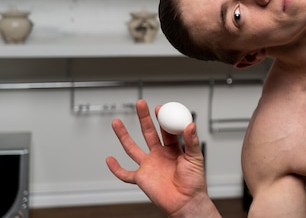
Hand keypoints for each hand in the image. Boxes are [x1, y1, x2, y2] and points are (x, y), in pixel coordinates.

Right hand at [106, 100, 214, 217]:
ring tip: (116, 122)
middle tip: (140, 104)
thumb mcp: (195, 157)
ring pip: (132, 148)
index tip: (159, 107)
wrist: (186, 202)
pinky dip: (115, 168)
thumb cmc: (194, 182)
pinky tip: (109, 159)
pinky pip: (125, 174)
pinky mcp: (141, 178)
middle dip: (143, 118)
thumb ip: (192, 141)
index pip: (166, 129)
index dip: (162, 118)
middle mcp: (160, 155)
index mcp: (173, 149)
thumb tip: (191, 124)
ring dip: (124, 135)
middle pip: (148, 133)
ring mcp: (149, 166)